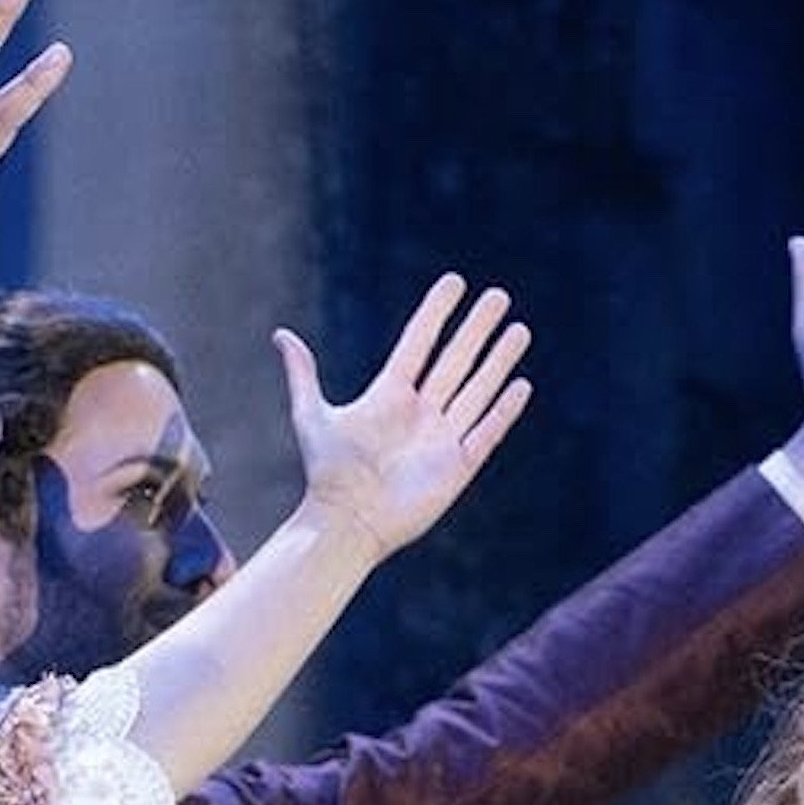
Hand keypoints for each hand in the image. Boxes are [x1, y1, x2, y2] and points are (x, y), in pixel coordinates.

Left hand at [275, 272, 532, 562]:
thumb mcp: (311, 415)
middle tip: (499, 296)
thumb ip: (303, 374)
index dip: (437, 312)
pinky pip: (487, 432)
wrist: (347, 522)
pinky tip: (521, 385)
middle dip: (478, 328)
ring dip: (499, 361)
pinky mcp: (458, 466)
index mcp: (390, 395)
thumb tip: (282, 335)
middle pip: (456, 360)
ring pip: (477, 389)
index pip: (420, 342)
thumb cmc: (327, 474)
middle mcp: (421, 412)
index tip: (455, 283)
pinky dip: (504, 410)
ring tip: (519, 330)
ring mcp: (442, 438)